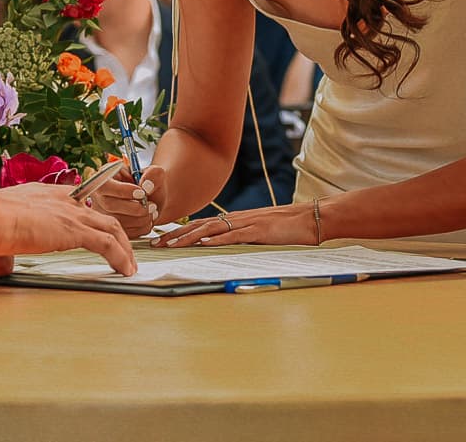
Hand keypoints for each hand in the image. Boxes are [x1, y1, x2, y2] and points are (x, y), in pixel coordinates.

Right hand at [0, 183, 136, 276]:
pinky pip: (107, 244)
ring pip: (110, 227)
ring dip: (123, 247)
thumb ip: (3, 254)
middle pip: (99, 216)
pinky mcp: (74, 230)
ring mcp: (70, 214)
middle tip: (121, 251)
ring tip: (129, 264)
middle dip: (114, 234)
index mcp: (44, 197)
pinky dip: (120, 256)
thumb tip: (1, 266)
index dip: (88, 219)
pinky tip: (124, 269)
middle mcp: (62, 201)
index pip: (76, 204)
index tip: (94, 231)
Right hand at [91, 165, 163, 238]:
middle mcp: (99, 197)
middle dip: (135, 208)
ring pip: (117, 221)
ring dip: (140, 219)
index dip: (124, 191)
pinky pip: (125, 233)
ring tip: (152, 211)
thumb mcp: (155, 173)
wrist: (153, 199)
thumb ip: (153, 174)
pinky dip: (141, 228)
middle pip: (109, 206)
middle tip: (152, 205)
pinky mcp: (111, 229)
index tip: (142, 193)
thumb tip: (146, 186)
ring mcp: (103, 215)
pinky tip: (148, 219)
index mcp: (105, 178)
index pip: (105, 185)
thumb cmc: (149, 185)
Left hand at [152, 203, 317, 247]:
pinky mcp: (259, 230)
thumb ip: (240, 237)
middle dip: (175, 235)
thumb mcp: (258, 233)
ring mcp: (247, 223)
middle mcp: (237, 219)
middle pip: (199, 226)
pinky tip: (203, 243)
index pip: (201, 226)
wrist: (310, 218)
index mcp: (235, 220)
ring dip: (188, 237)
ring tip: (170, 245)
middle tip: (155, 243)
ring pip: (211, 230)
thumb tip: (221, 246)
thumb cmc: (286, 228)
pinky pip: (234, 235)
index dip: (179, 232)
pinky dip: (217, 239)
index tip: (161, 240)